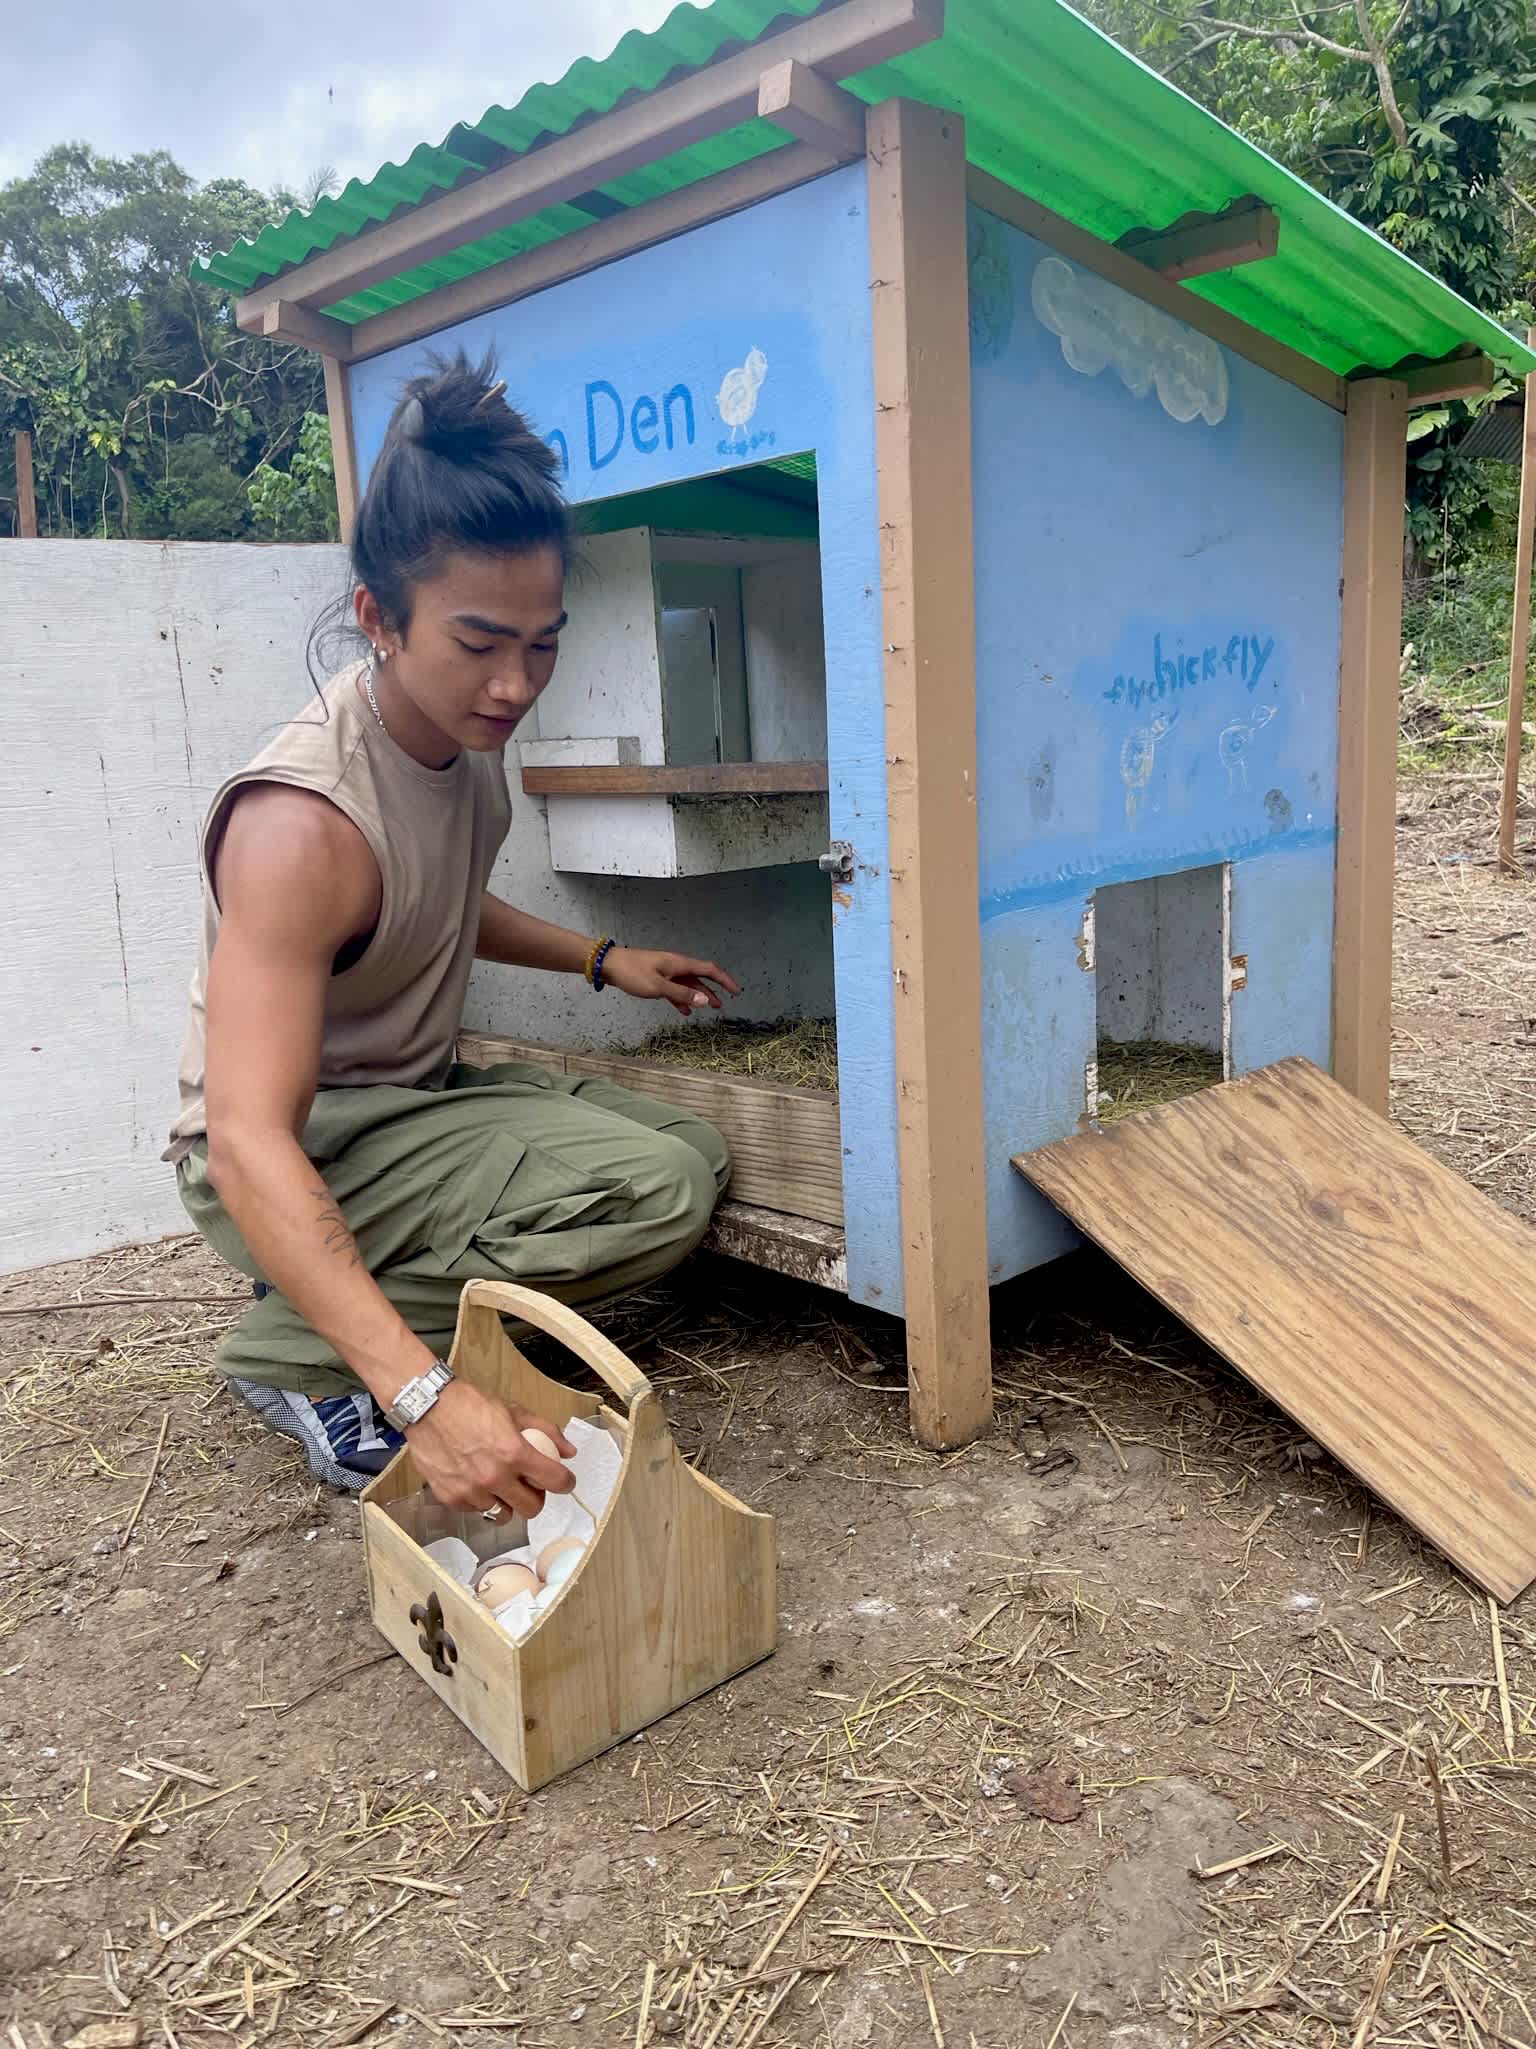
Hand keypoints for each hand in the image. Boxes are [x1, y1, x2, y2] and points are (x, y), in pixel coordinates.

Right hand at [405, 1382, 575, 1518]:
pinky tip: (477, 1482)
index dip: (565, 1483)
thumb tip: (568, 1451)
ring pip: (502, 1514)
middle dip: (536, 1498)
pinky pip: (475, 1510)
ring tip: (501, 1485)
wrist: (428, 1407)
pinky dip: (481, 1500)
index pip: (555, 1481)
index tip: (564, 1481)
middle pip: (531, 1508)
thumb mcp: (514, 1411)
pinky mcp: (450, 1497)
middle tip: (530, 1486)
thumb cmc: (470, 1405)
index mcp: (514, 1453)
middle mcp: (494, 1477)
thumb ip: (546, 1431)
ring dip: (507, 1502)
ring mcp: (471, 1491)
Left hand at [604, 947, 741, 1016]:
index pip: (710, 970)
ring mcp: (666, 972)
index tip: (736, 991)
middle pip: (701, 977)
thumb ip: (682, 994)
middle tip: (723, 1005)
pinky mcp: (656, 978)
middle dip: (714, 990)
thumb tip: (706, 1000)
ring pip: (688, 984)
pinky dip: (682, 999)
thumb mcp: (659, 987)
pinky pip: (675, 989)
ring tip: (709, 1008)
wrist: (609, 965)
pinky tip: (685, 1010)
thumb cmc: (633, 973)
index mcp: (680, 964)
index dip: (725, 980)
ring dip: (699, 996)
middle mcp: (676, 966)